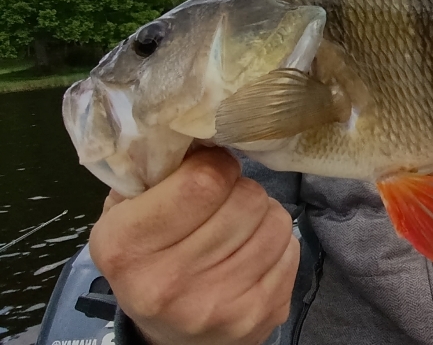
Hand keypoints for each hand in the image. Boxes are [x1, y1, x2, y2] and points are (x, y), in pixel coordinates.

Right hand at [89, 148, 299, 344]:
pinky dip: (277, 243)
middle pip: (246, 199)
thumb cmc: (147, 257)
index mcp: (127, 247)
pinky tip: (251, 253)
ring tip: (238, 227)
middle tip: (224, 201)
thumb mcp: (126, 211)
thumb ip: (154, 168)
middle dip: (240, 190)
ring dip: (262, 215)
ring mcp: (217, 306)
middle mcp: (168, 284)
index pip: (204, 180)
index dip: (216, 164)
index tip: (210, 168)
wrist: (166, 336)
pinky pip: (291, 249)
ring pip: (276, 221)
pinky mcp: (258, 317)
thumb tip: (201, 123)